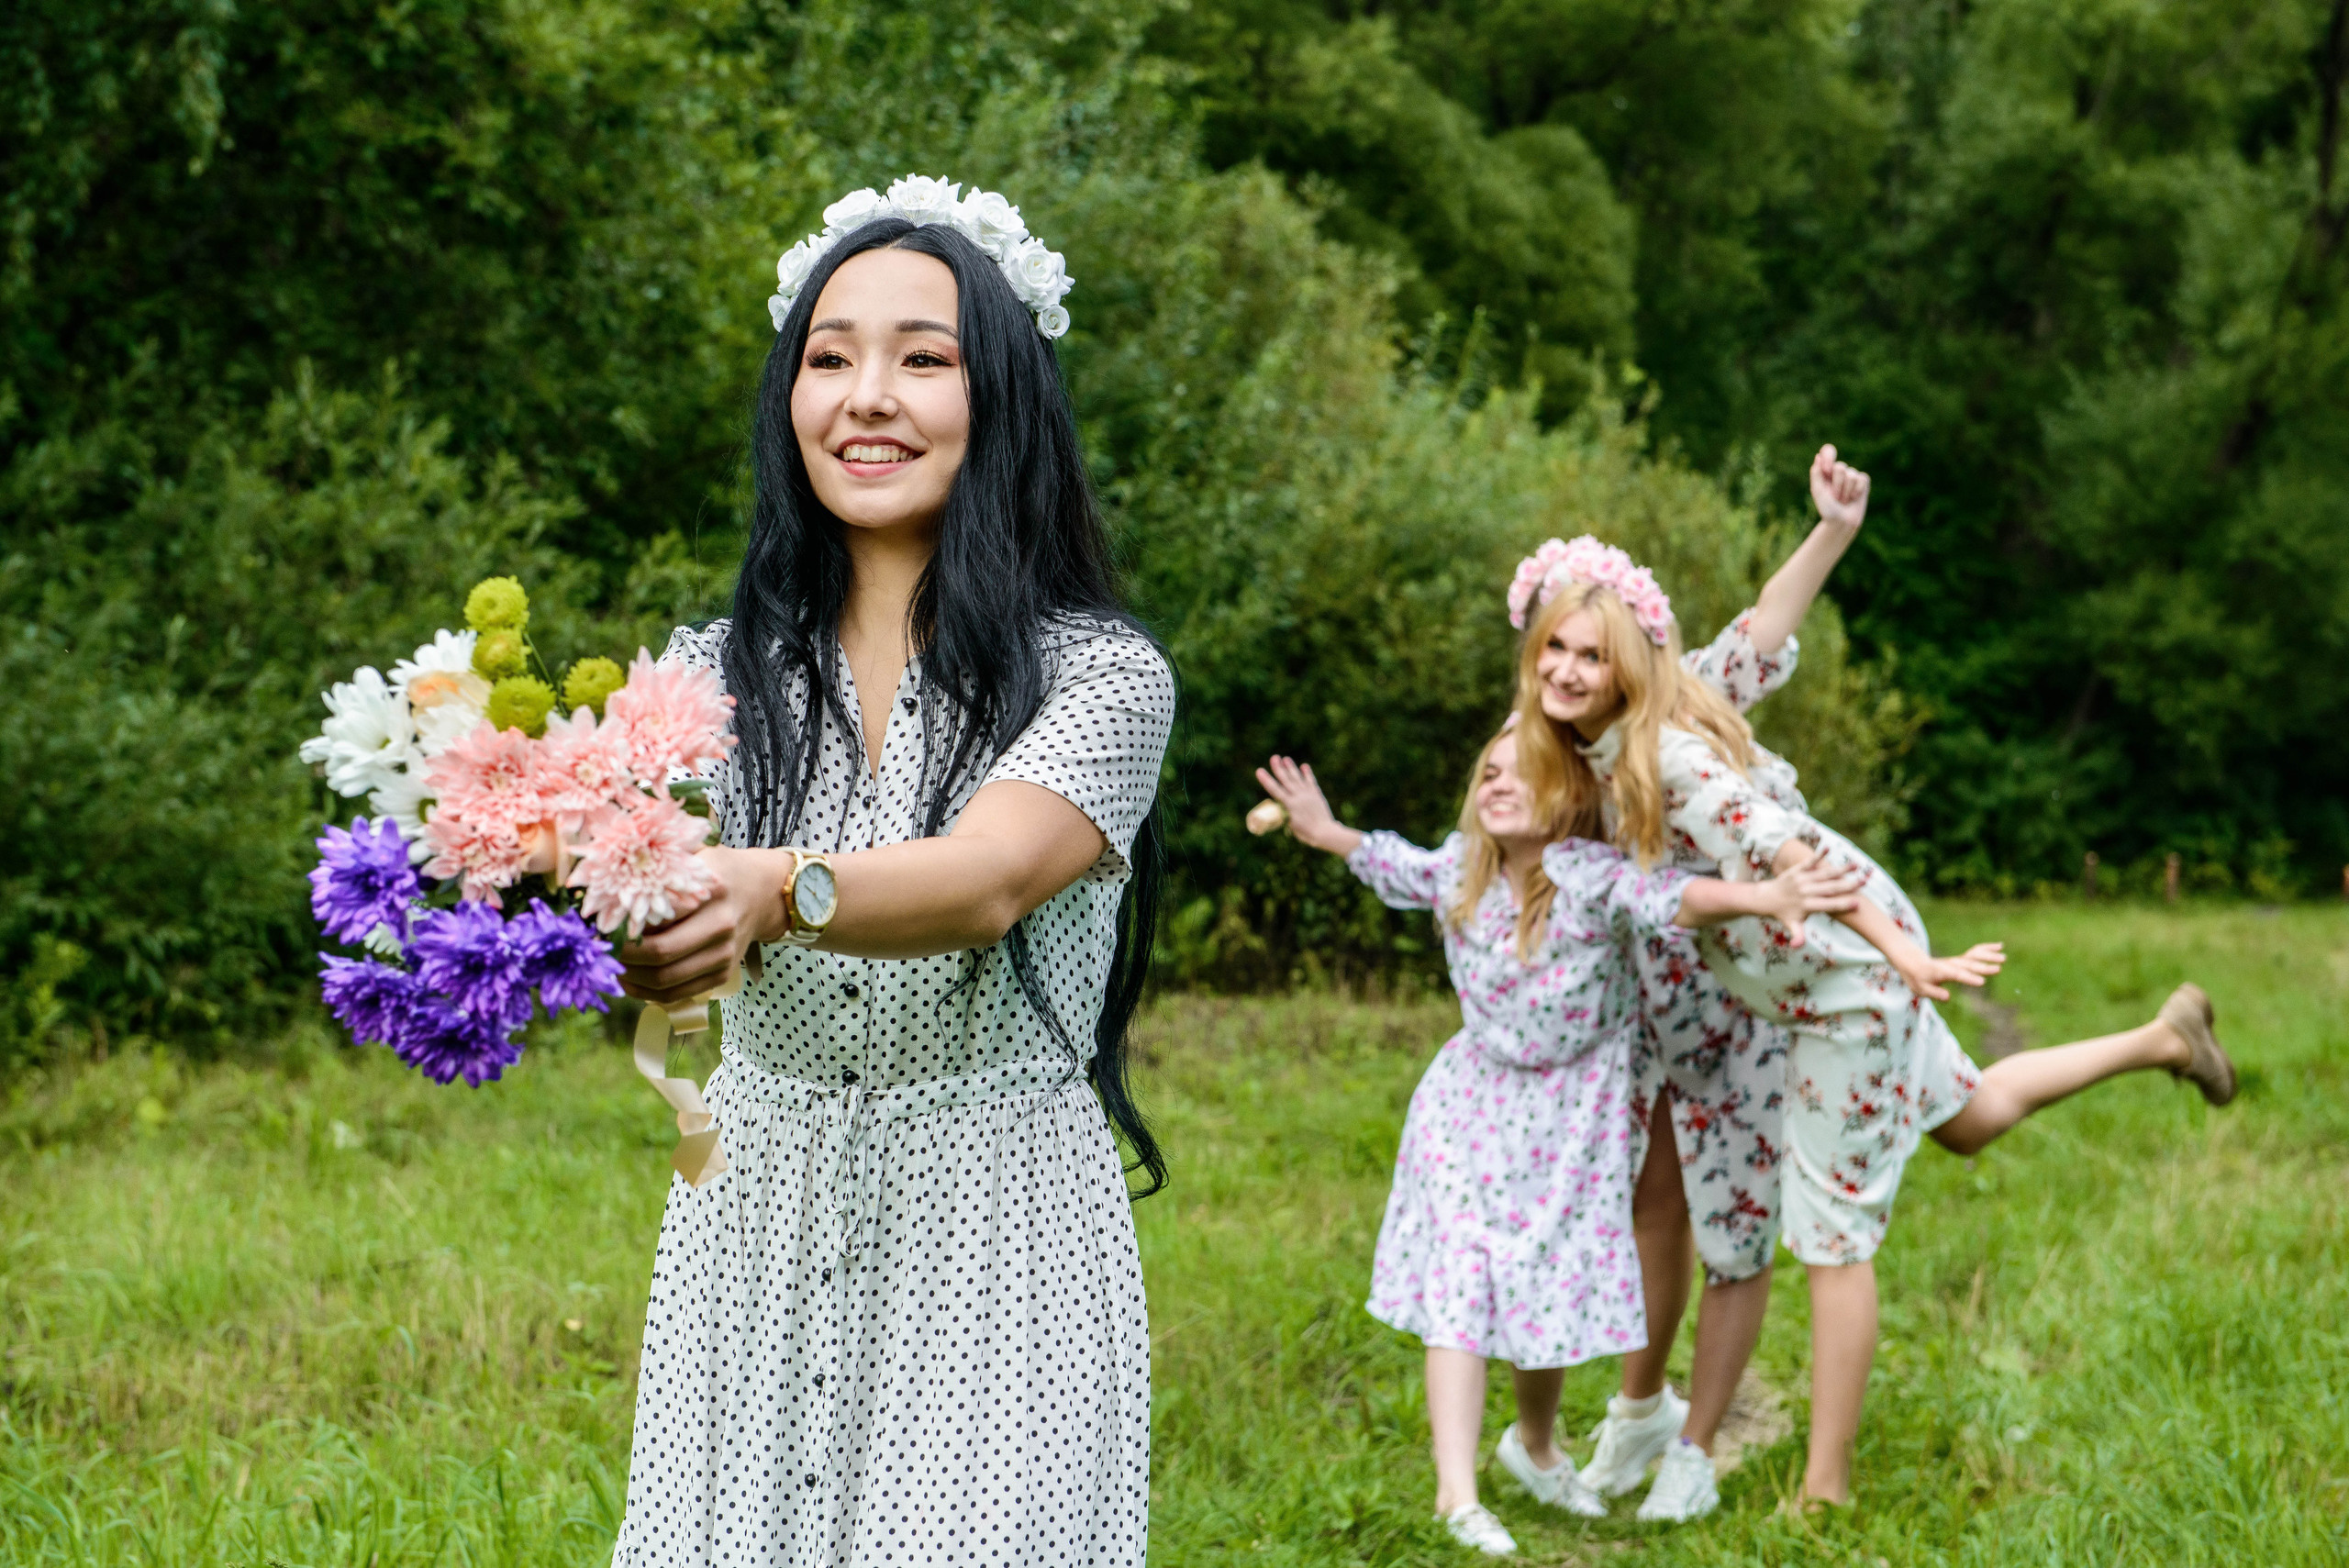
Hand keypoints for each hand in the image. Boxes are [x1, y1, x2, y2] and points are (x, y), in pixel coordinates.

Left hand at [616, 845, 789, 1006]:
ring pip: (665, 980)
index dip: (622, 923)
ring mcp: (725, 954)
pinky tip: (630, 980)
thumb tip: (605, 881)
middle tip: (601, 948)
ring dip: (631, 978)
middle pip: (660, 952)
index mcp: (712, 889)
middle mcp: (722, 924)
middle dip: (623, 955)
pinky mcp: (723, 974)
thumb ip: (658, 865)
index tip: (598, 924)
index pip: (657, 914)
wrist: (763, 892)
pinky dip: (647, 993)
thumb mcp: (694, 856)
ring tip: (612, 965)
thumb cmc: (718, 871)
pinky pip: (677, 994)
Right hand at [1254, 755, 1349, 852]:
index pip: (1275, 790)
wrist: (1325, 832)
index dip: (1266, 780)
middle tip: (1274, 757)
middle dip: (1279, 768)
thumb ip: (1287, 816)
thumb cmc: (1306, 833)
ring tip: (1286, 758)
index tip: (1259, 771)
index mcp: (1290, 805)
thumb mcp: (1292, 826)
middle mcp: (1298, 797)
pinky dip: (1307, 774)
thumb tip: (1285, 811)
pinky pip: (1311, 782)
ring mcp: (1308, 795)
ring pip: (1298, 778)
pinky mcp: (1316, 795)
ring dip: (1291, 768)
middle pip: (1286, 780)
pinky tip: (1304, 766)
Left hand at [1756, 859, 1867, 947]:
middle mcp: (1805, 891)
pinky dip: (1818, 855)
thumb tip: (1797, 947)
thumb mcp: (1791, 925)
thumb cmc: (1784, 914)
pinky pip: (1809, 861)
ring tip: (1856, 864)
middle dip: (1848, 884)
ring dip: (1840, 868)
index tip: (1858, 903)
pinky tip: (1828, 847)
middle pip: (1829, 887)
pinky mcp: (1797, 870)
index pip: (1827, 905)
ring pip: (1823, 873)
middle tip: (1865, 881)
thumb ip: (1797, 935)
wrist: (1766, 898)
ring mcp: (1801, 879)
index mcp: (1807, 905)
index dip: (1842, 905)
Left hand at [1810, 443, 1870, 531]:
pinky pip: (1862, 479)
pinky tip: (1853, 498)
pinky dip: (1856, 491)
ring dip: (1846, 491)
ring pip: (1851, 474)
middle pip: (1840, 467)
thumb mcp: (1817, 491)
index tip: (1827, 470)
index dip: (1829, 457)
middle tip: (1835, 497)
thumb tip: (1818, 456)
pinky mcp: (1863, 481)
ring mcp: (1852, 474)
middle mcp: (1839, 470)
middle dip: (1837, 485)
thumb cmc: (1827, 508)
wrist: (1841, 522)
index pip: (1829, 451)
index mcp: (1826, 470)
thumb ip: (1816, 473)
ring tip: (1843, 500)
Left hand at [1889, 941, 2004, 1001]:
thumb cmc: (1917, 978)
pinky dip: (1987, 948)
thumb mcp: (1921, 989)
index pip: (1957, 975)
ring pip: (1974, 956)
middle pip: (1968, 965)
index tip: (1982, 982)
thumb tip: (1948, 997)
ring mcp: (1957, 960)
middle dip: (1983, 967)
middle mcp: (1951, 964)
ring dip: (1988, 956)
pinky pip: (1975, 952)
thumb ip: (1934, 993)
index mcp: (1941, 972)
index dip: (1969, 978)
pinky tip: (1999, 946)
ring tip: (2004, 958)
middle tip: (1998, 969)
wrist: (1913, 963)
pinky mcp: (1960, 960)